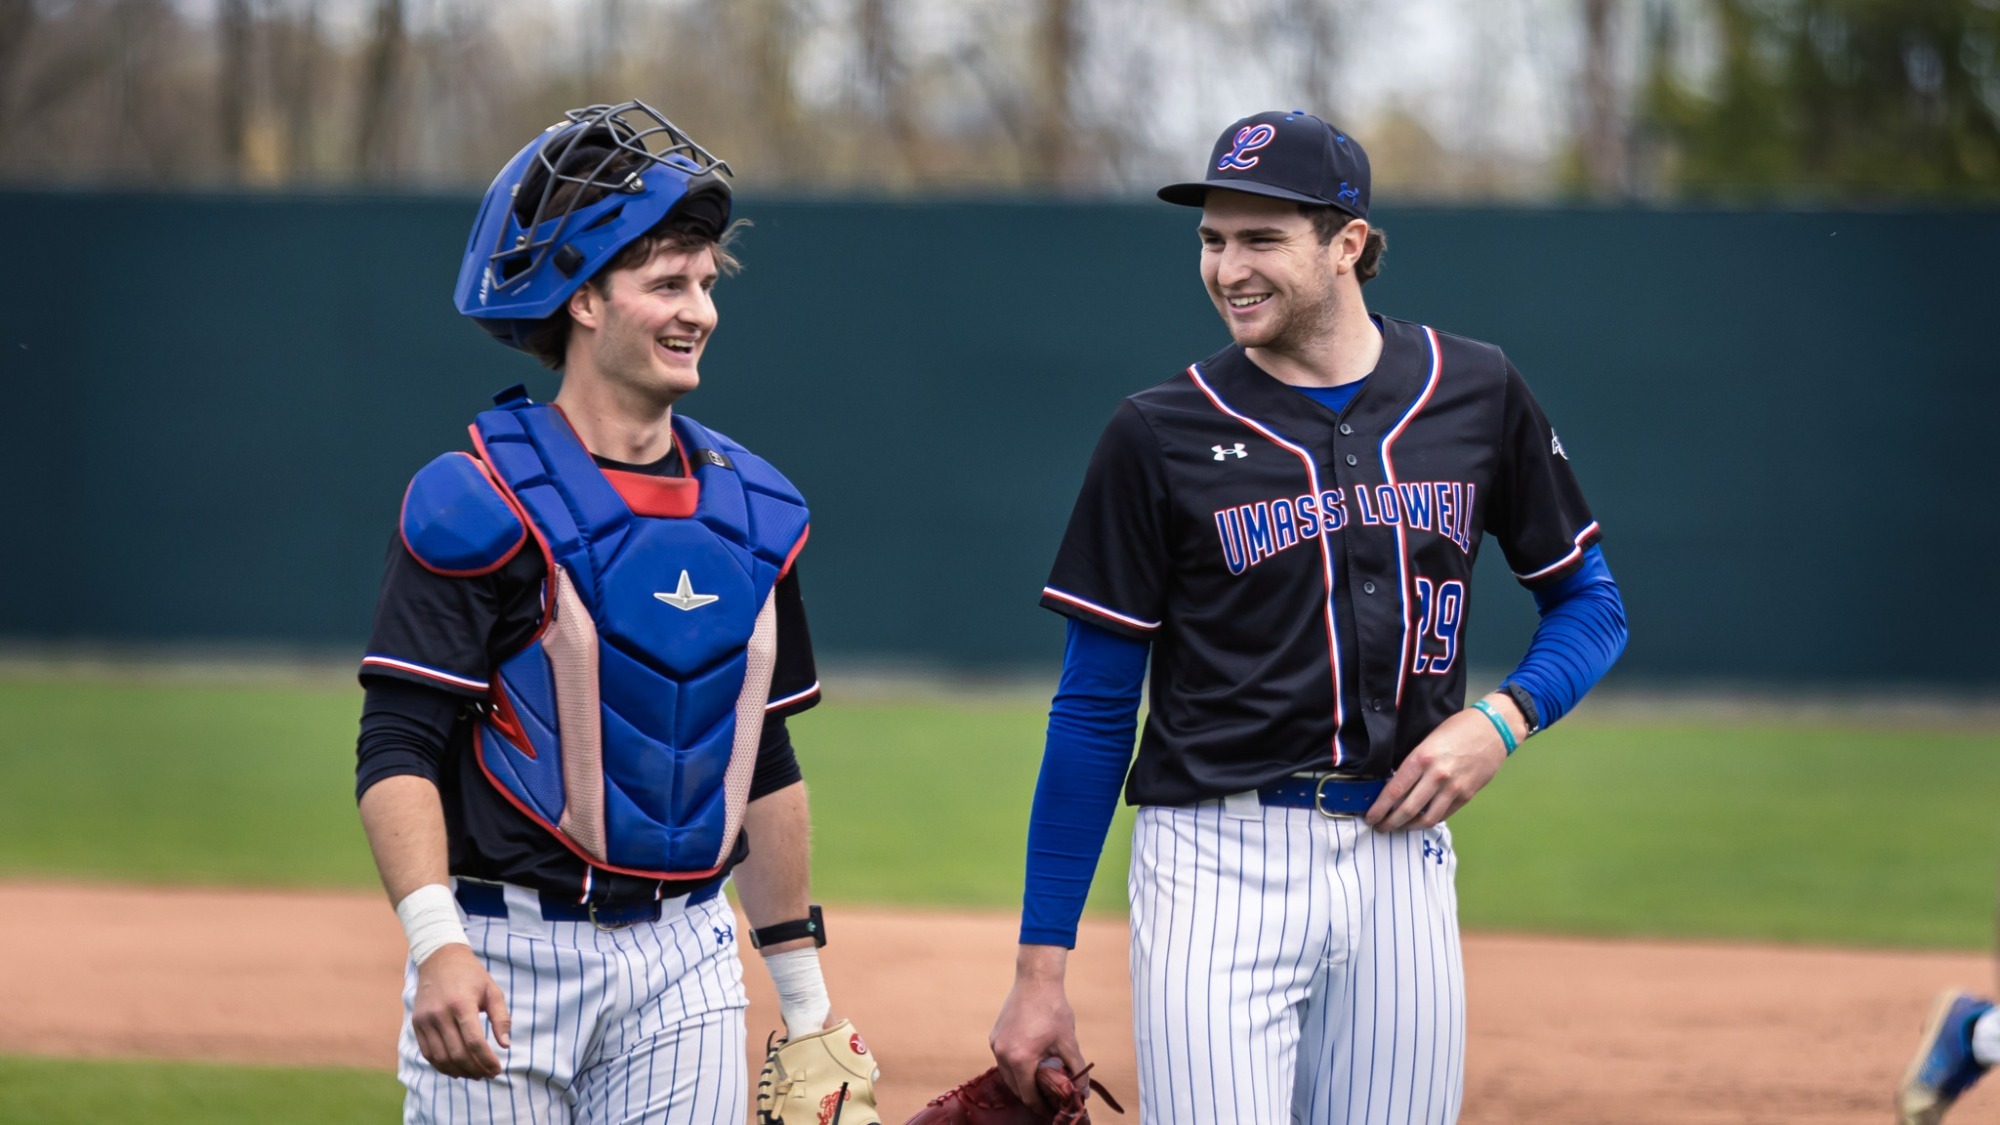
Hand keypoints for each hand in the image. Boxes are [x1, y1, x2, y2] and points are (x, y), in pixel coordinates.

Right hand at [411, 943, 510, 1079]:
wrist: (439, 959)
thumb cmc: (471, 975)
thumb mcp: (492, 991)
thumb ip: (501, 1018)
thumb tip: (506, 1046)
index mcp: (461, 1003)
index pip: (474, 1042)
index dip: (487, 1060)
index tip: (497, 1069)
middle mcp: (440, 1013)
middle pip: (457, 1053)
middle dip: (475, 1069)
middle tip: (488, 1075)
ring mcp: (425, 1020)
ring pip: (441, 1058)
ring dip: (459, 1071)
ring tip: (474, 1075)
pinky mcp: (416, 1024)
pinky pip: (428, 1053)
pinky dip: (442, 1066)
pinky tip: (456, 1070)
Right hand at [989, 947, 1084, 1109]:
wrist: (1036, 980)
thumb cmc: (1053, 1009)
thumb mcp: (1068, 1041)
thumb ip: (1076, 1069)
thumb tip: (1082, 1093)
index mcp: (1021, 1059)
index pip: (1029, 1095)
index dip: (1041, 1107)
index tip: (1052, 1112)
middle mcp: (1003, 1054)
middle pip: (1016, 1088)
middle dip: (1032, 1097)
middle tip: (1049, 1100)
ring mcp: (996, 1045)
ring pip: (1007, 1076)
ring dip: (1022, 1083)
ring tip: (1040, 1084)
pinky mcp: (994, 1037)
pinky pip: (1002, 1061)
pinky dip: (1014, 1068)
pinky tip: (1029, 1065)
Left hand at [1364, 694, 1519, 832]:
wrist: (1494, 729)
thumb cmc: (1458, 728)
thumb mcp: (1428, 739)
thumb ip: (1413, 762)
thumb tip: (1395, 783)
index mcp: (1422, 758)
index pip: (1394, 790)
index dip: (1379, 808)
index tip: (1369, 816)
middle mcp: (1437, 775)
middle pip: (1407, 809)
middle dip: (1389, 822)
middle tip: (1379, 827)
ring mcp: (1453, 788)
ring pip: (1426, 818)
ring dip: (1409, 827)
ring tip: (1398, 827)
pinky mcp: (1467, 795)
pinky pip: (1443, 814)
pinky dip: (1429, 820)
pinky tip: (1420, 821)